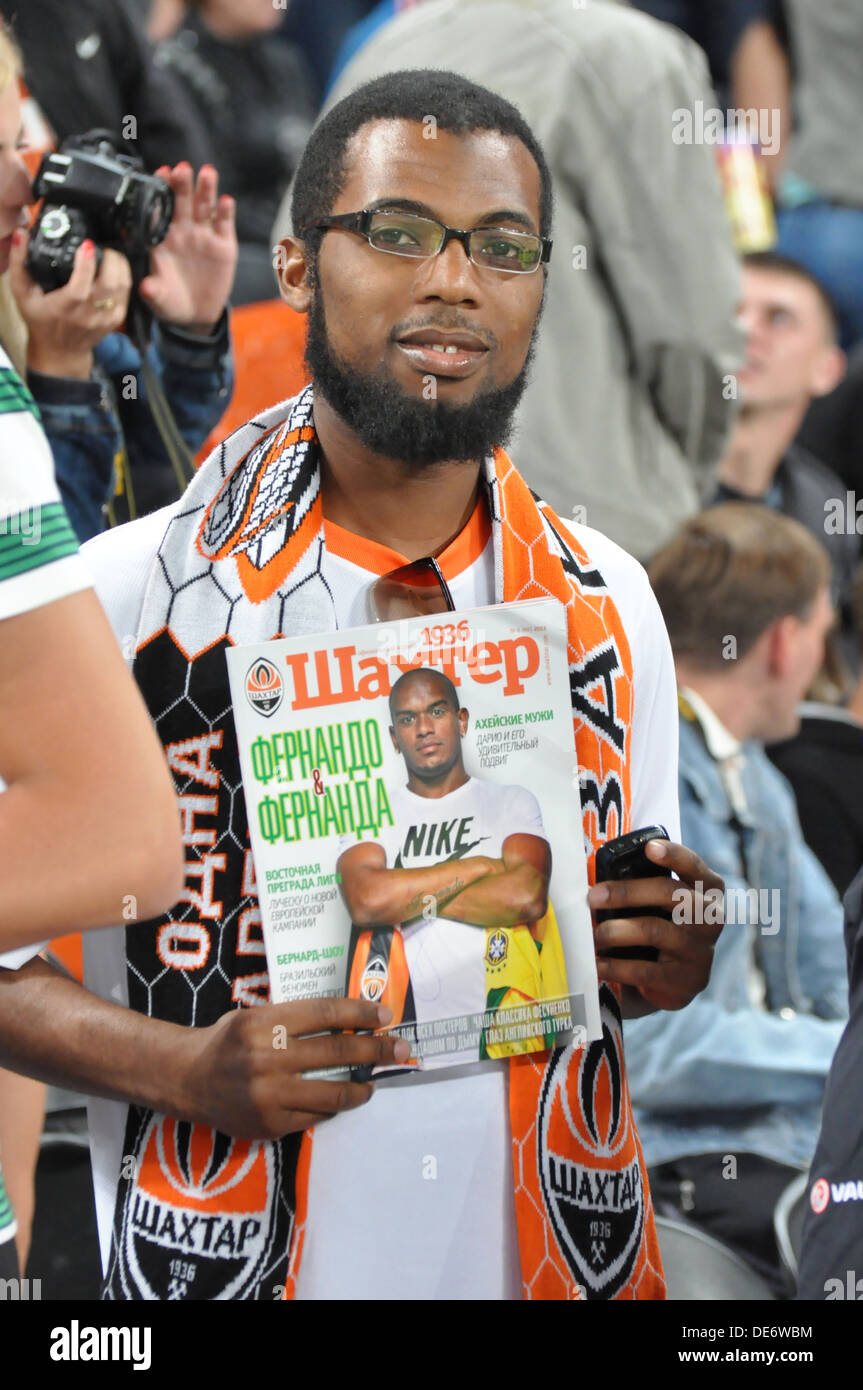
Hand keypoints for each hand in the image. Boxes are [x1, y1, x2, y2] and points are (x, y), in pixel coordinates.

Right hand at [10, 233, 131, 378]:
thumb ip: (20, 263)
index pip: (80, 287)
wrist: (60, 351)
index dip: (86, 265)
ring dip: (119, 265)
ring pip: (122, 286)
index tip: (87, 245)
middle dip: (110, 258)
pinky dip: (124, 277)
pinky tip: (114, 269)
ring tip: (109, 255)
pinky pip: (126, 294)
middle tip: (101, 247)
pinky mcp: (115, 320)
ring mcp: (104, 318)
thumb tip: (22, 235)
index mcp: (64, 308)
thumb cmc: (40, 318)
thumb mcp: (22, 292)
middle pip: (109, 283)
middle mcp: (87, 314)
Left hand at [139, 163, 236, 332]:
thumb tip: (146, 287)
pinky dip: (226, 211)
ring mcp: (203, 235)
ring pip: (204, 206)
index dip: (160, 191)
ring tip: (207, 172)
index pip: (159, 209)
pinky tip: (226, 201)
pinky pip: (224, 223)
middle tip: (181, 168)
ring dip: (206, 188)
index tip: (160, 175)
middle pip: (182, 201)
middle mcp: (182, 231)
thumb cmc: (171, 301)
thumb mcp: (159, 298)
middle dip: (182, 184)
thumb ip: (153, 291)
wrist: (196, 314)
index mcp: (162, 237)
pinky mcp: (224, 244)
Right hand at [181, 996, 409, 1138]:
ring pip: (332, 1092)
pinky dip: (333, 1107)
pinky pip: (315, 1116)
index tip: (384, 1016)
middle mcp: (267, 1058)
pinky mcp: (270, 1124)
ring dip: (362, 1087)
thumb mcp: (256, 1016)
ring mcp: (269, 1095)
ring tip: (375, 1082)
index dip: (359, 1015)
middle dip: (375, 1051)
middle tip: (400, 1049)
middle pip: (336, 1052)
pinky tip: (341, 1100)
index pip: (325, 1014)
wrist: (189, 1079)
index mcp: (265, 1024)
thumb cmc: (228, 1041)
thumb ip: (295, 1019)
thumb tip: (350, 1020)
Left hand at [588, 839, 723, 1011]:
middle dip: (626, 892)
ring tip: (594, 934)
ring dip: (616, 930)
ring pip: (654, 930)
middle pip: (670, 894)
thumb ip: (643, 884)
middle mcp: (710, 916)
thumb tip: (597, 880)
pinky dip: (615, 966)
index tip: (649, 848)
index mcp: (706, 889)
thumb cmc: (661, 925)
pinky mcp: (687, 980)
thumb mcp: (660, 903)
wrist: (675, 980)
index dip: (672, 855)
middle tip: (592, 897)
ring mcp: (701, 949)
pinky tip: (598, 963)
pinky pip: (645, 969)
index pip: (692, 865)